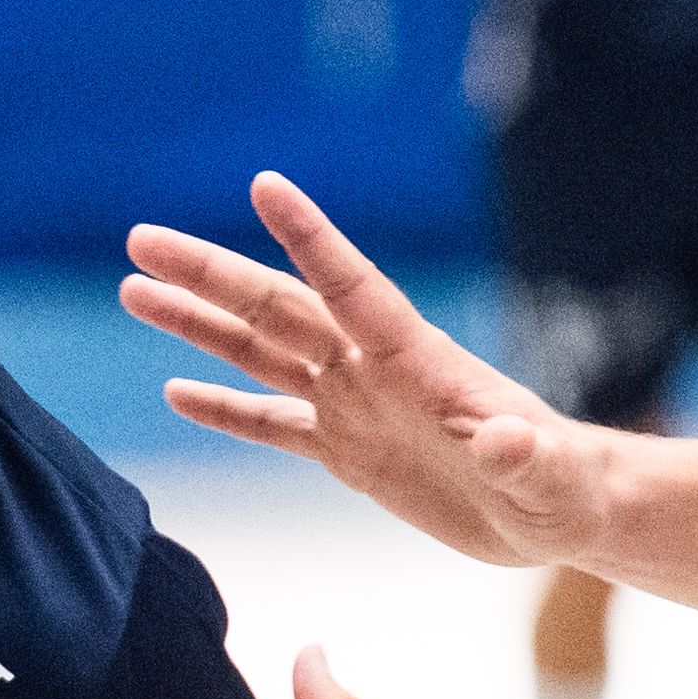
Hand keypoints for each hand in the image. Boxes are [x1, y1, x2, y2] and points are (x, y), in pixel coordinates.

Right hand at [125, 174, 626, 568]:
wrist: (558, 512)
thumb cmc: (563, 486)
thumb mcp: (546, 474)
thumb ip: (522, 455)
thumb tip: (507, 441)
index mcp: (415, 360)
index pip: (351, 286)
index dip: (309, 238)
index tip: (263, 186)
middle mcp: (372, 370)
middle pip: (276, 309)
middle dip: (209, 274)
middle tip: (140, 240)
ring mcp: (354, 406)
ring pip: (259, 354)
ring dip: (198, 324)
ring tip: (134, 290)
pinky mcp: (348, 453)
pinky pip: (272, 424)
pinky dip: (224, 408)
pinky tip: (175, 389)